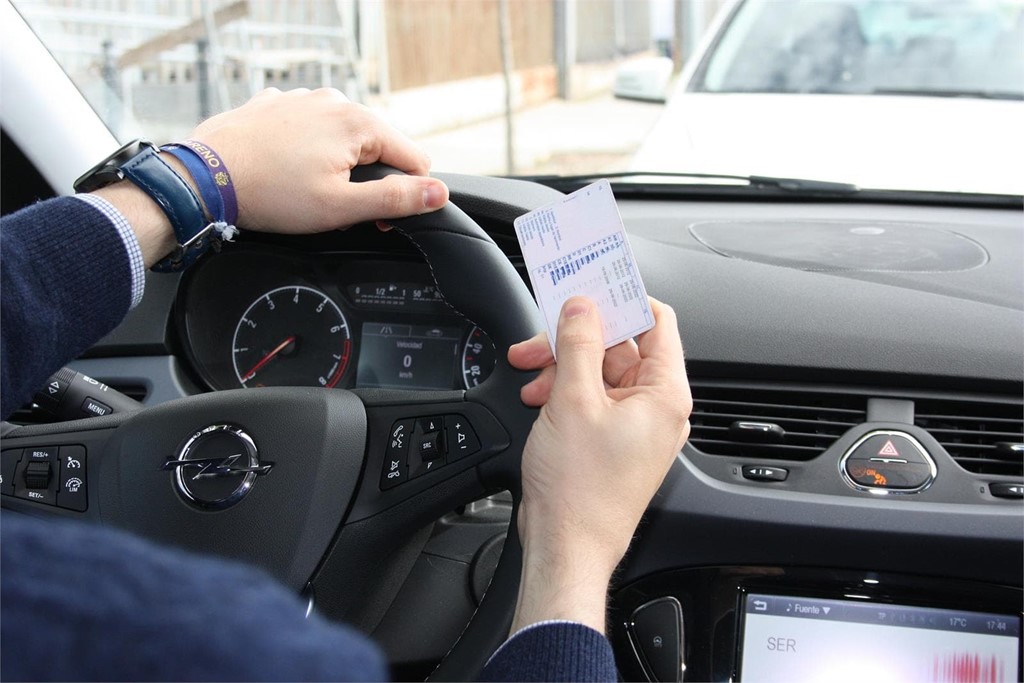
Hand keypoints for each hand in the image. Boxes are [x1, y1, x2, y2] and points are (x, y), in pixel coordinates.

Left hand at [190, 87, 447, 232]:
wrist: (203, 179)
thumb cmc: (270, 194)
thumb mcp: (341, 207)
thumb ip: (396, 200)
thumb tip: (438, 193)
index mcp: (359, 123)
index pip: (414, 159)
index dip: (403, 195)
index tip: (375, 218)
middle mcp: (334, 101)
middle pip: (377, 146)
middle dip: (367, 179)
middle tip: (336, 207)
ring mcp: (302, 99)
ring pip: (341, 137)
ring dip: (336, 164)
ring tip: (305, 190)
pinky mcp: (275, 106)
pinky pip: (308, 129)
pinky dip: (305, 150)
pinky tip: (285, 170)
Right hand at [506, 296, 691, 633]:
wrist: (566, 547)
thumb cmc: (580, 491)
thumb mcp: (573, 400)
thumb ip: (579, 343)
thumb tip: (582, 305)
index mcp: (664, 394)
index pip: (656, 322)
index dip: (622, 298)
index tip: (591, 285)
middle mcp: (656, 409)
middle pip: (620, 346)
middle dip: (576, 339)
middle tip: (540, 338)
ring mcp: (634, 426)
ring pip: (600, 372)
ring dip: (563, 366)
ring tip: (531, 374)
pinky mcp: (612, 441)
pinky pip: (592, 399)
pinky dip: (564, 392)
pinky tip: (537, 397)